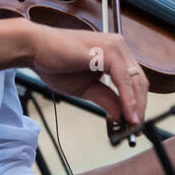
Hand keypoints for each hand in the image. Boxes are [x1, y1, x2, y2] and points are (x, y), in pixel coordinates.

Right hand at [25, 24, 146, 127]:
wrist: (35, 49)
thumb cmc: (55, 64)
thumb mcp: (85, 88)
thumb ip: (105, 98)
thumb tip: (120, 116)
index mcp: (114, 52)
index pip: (134, 80)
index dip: (137, 103)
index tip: (134, 123)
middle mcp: (118, 46)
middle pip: (139, 81)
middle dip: (139, 107)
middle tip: (135, 129)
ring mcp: (115, 46)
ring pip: (135, 81)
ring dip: (135, 107)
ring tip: (132, 126)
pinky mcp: (108, 51)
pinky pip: (123, 80)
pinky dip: (127, 100)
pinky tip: (126, 116)